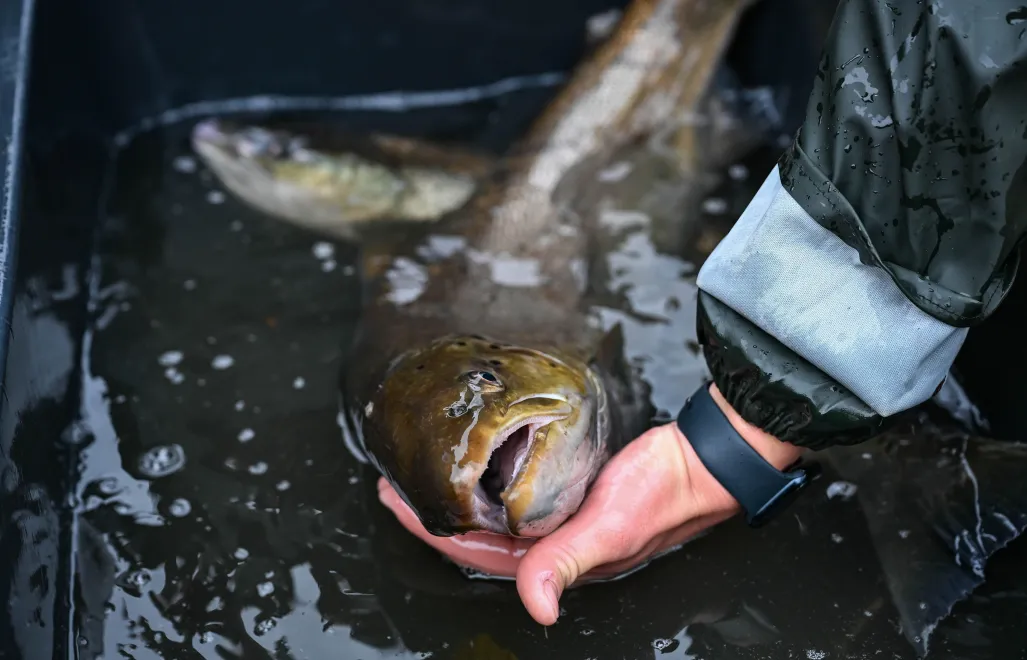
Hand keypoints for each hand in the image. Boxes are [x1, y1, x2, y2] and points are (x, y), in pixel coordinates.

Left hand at [377, 383, 802, 624]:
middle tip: (392, 482)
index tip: (393, 500)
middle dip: (432, 511)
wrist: (703, 460)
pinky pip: (518, 493)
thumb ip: (567, 560)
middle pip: (476, 534)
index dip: (429, 530)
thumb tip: (534, 606)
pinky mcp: (572, 493)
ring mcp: (562, 518)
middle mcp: (553, 543)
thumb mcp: (611, 526)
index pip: (474, 551)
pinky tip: (477, 465)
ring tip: (424, 471)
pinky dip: (490, 481)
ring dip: (458, 496)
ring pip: (494, 514)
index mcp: (556, 559)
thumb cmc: (663, 492)